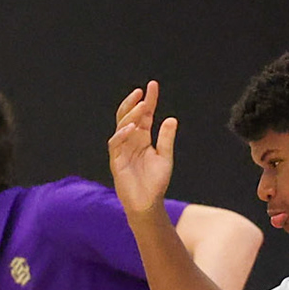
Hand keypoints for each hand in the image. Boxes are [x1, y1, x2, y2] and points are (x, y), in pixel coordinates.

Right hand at [107, 80, 177, 215]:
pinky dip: (122, 134)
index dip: (149, 100)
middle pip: (129, 116)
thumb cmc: (156, 182)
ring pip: (121, 126)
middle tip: (143, 92)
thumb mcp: (165, 157)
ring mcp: (122, 149)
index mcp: (143, 138)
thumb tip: (172, 118)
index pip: (145, 115)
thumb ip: (167, 139)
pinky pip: (116, 143)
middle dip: (135, 103)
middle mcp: (131, 140)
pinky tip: (132, 128)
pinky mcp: (116, 160)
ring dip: (130, 115)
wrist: (147, 203)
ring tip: (142, 106)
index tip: (153, 85)